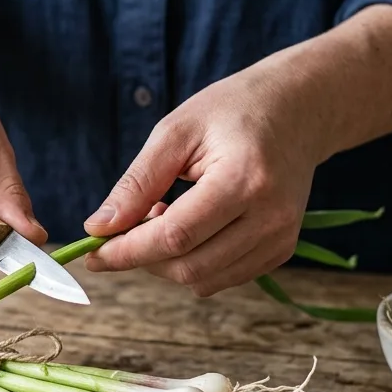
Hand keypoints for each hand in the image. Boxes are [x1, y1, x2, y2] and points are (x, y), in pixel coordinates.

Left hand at [82, 3, 391, 295]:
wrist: (299, 110)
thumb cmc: (233, 111)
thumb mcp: (175, 132)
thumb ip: (137, 183)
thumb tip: (98, 227)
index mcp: (244, 179)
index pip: (175, 236)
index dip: (127, 251)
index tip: (92, 252)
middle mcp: (270, 217)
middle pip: (188, 266)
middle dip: (143, 258)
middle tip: (125, 227)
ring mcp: (281, 238)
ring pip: (203, 280)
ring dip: (167, 262)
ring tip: (162, 216)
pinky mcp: (281, 249)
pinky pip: (223, 277)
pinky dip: (193, 263)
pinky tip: (190, 227)